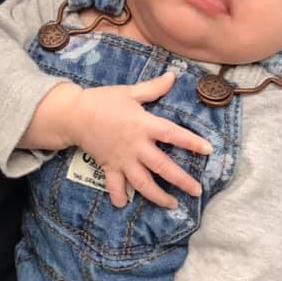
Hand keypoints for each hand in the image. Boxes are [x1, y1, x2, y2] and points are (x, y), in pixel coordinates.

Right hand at [70, 72, 211, 207]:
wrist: (73, 114)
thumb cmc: (102, 100)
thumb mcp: (129, 92)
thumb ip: (153, 88)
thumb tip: (174, 76)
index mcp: (143, 125)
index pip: (173, 134)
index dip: (191, 142)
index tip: (208, 150)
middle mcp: (135, 146)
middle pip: (162, 166)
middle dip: (181, 180)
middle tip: (196, 191)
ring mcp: (122, 159)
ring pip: (142, 183)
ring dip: (158, 196)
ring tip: (172, 205)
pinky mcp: (108, 166)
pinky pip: (115, 185)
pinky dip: (118, 196)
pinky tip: (124, 205)